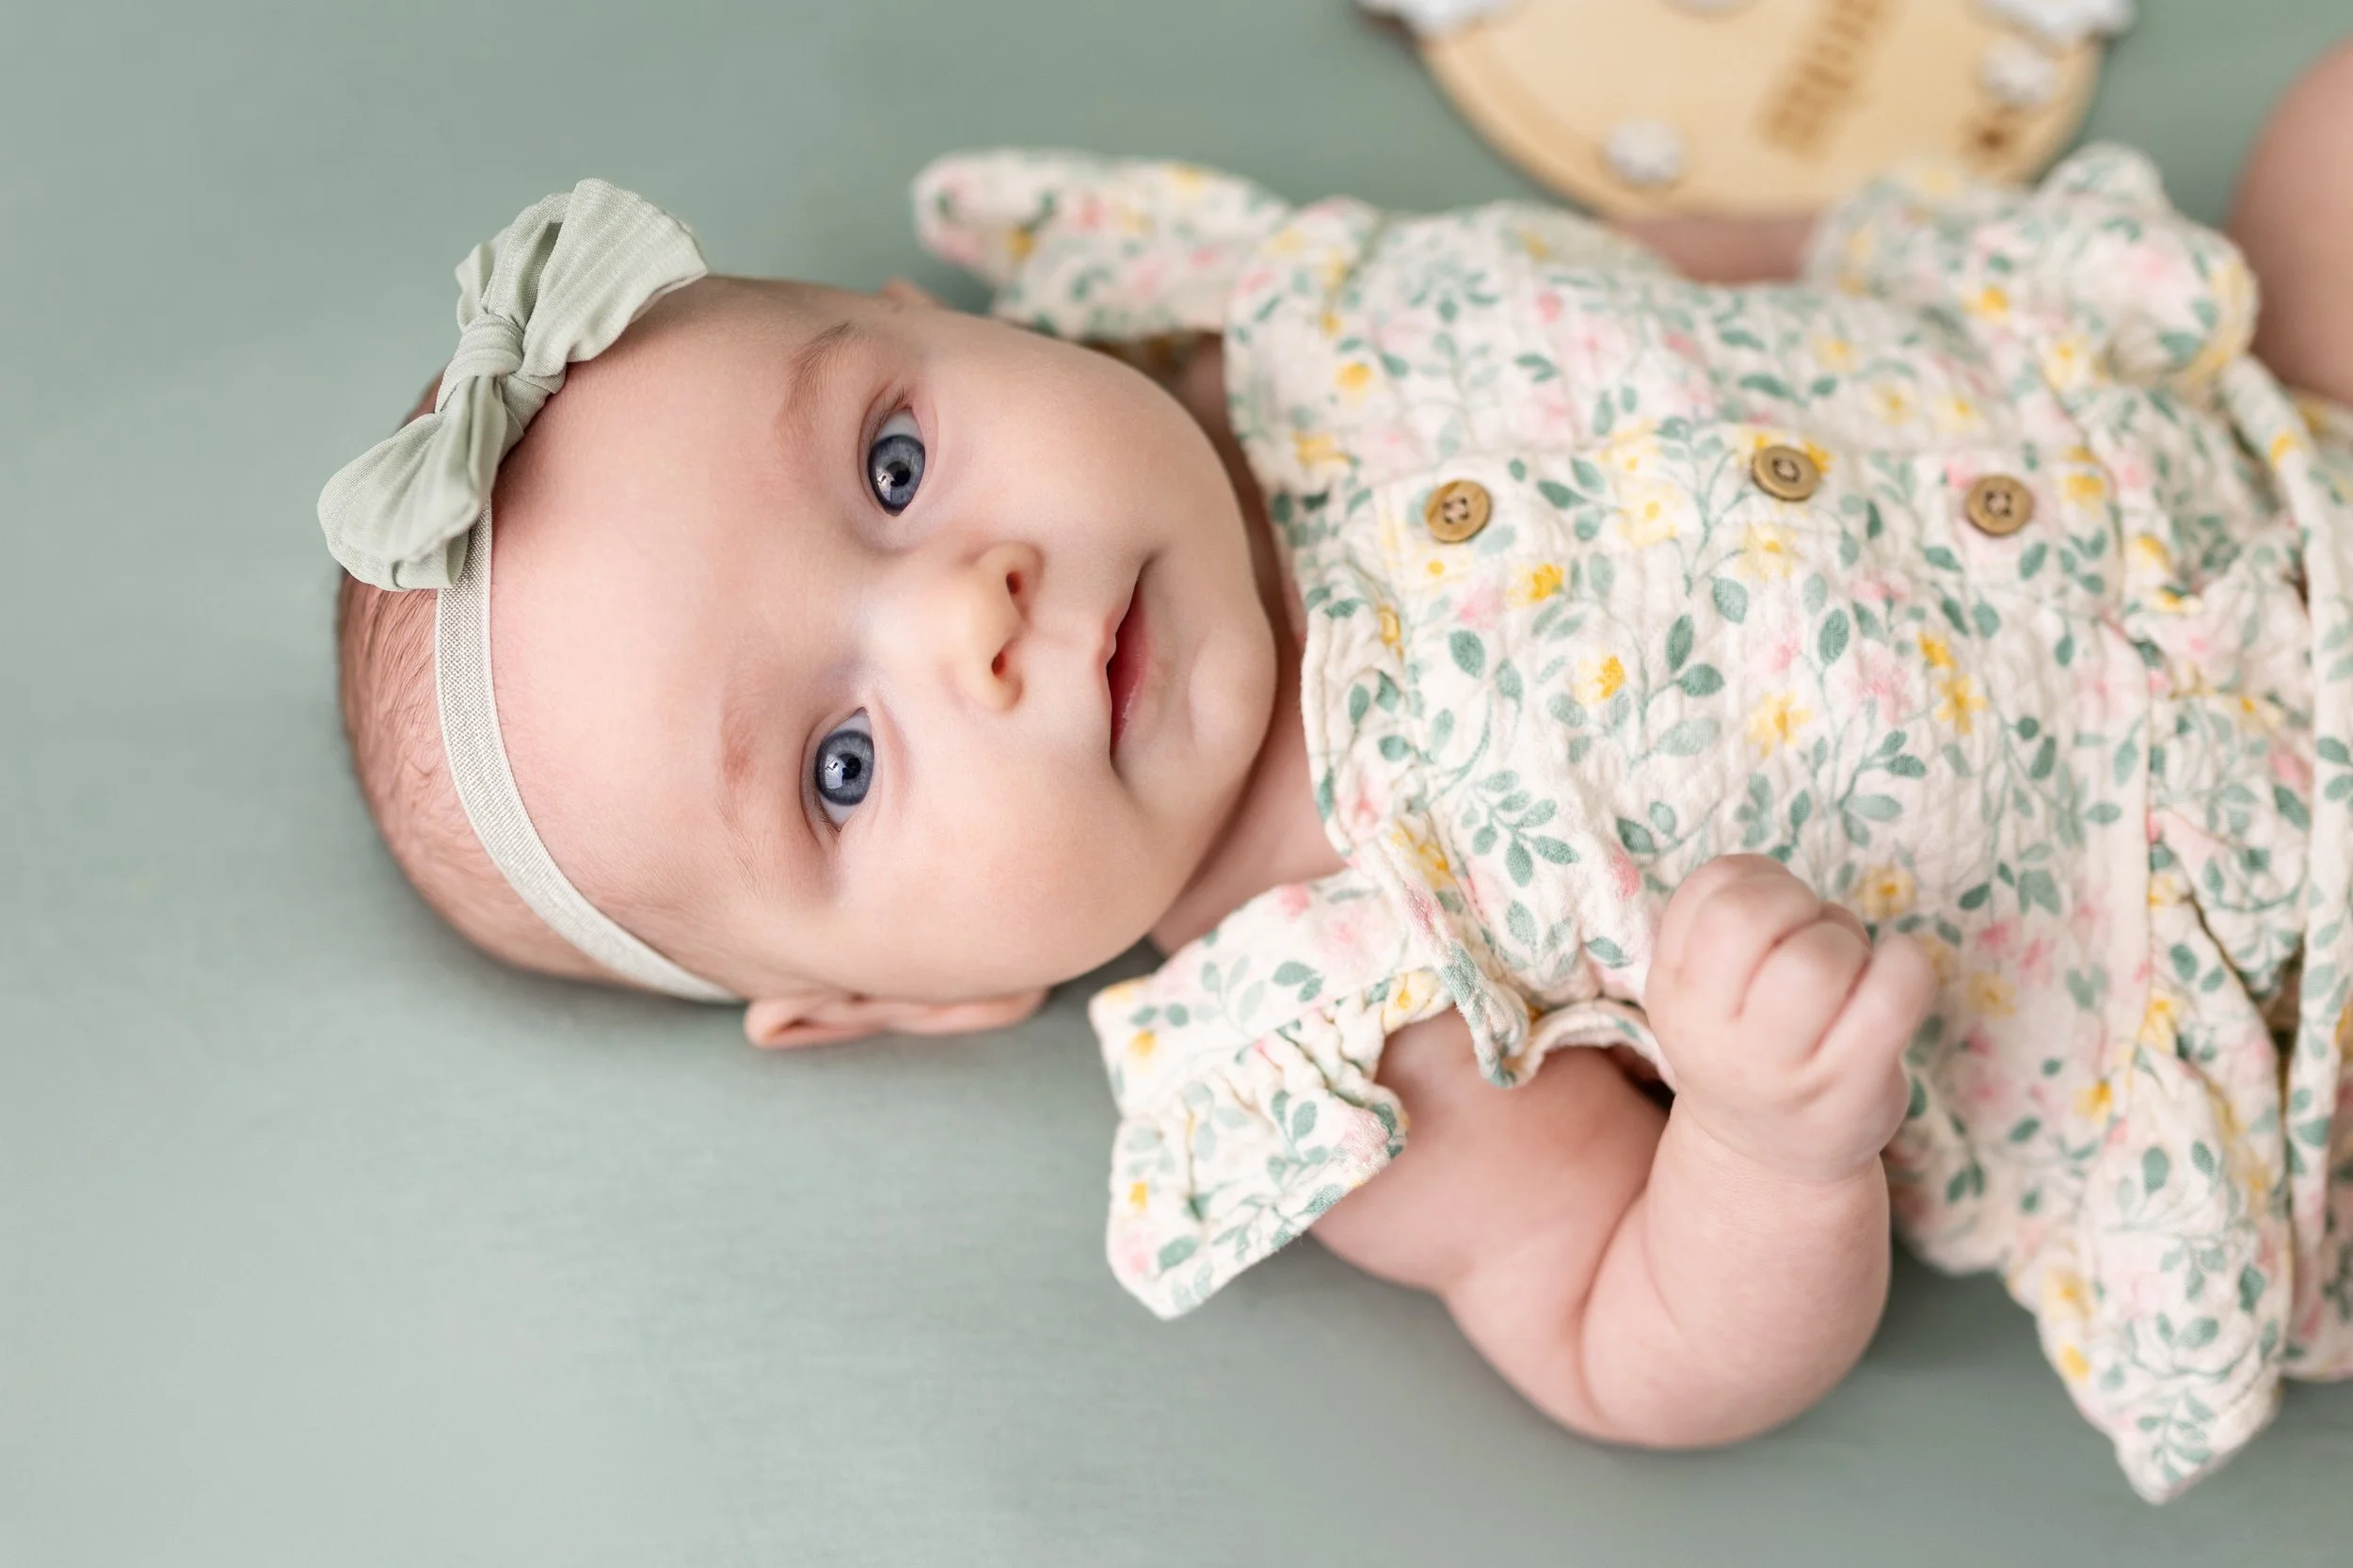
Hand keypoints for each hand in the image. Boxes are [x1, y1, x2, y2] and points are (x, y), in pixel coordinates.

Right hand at [1644, 855, 1934, 1183]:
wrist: (1769, 1163)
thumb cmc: (1747, 1049)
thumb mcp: (1701, 992)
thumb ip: (1721, 926)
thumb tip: (1780, 882)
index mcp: (1674, 994)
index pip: (1709, 891)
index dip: (1756, 878)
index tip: (1773, 914)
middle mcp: (1714, 1034)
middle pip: (1751, 915)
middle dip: (1798, 901)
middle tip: (1810, 935)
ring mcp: (1783, 1068)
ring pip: (1821, 954)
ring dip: (1848, 940)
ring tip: (1849, 972)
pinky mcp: (1851, 1086)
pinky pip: (1894, 992)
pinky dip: (1908, 963)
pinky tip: (1898, 972)